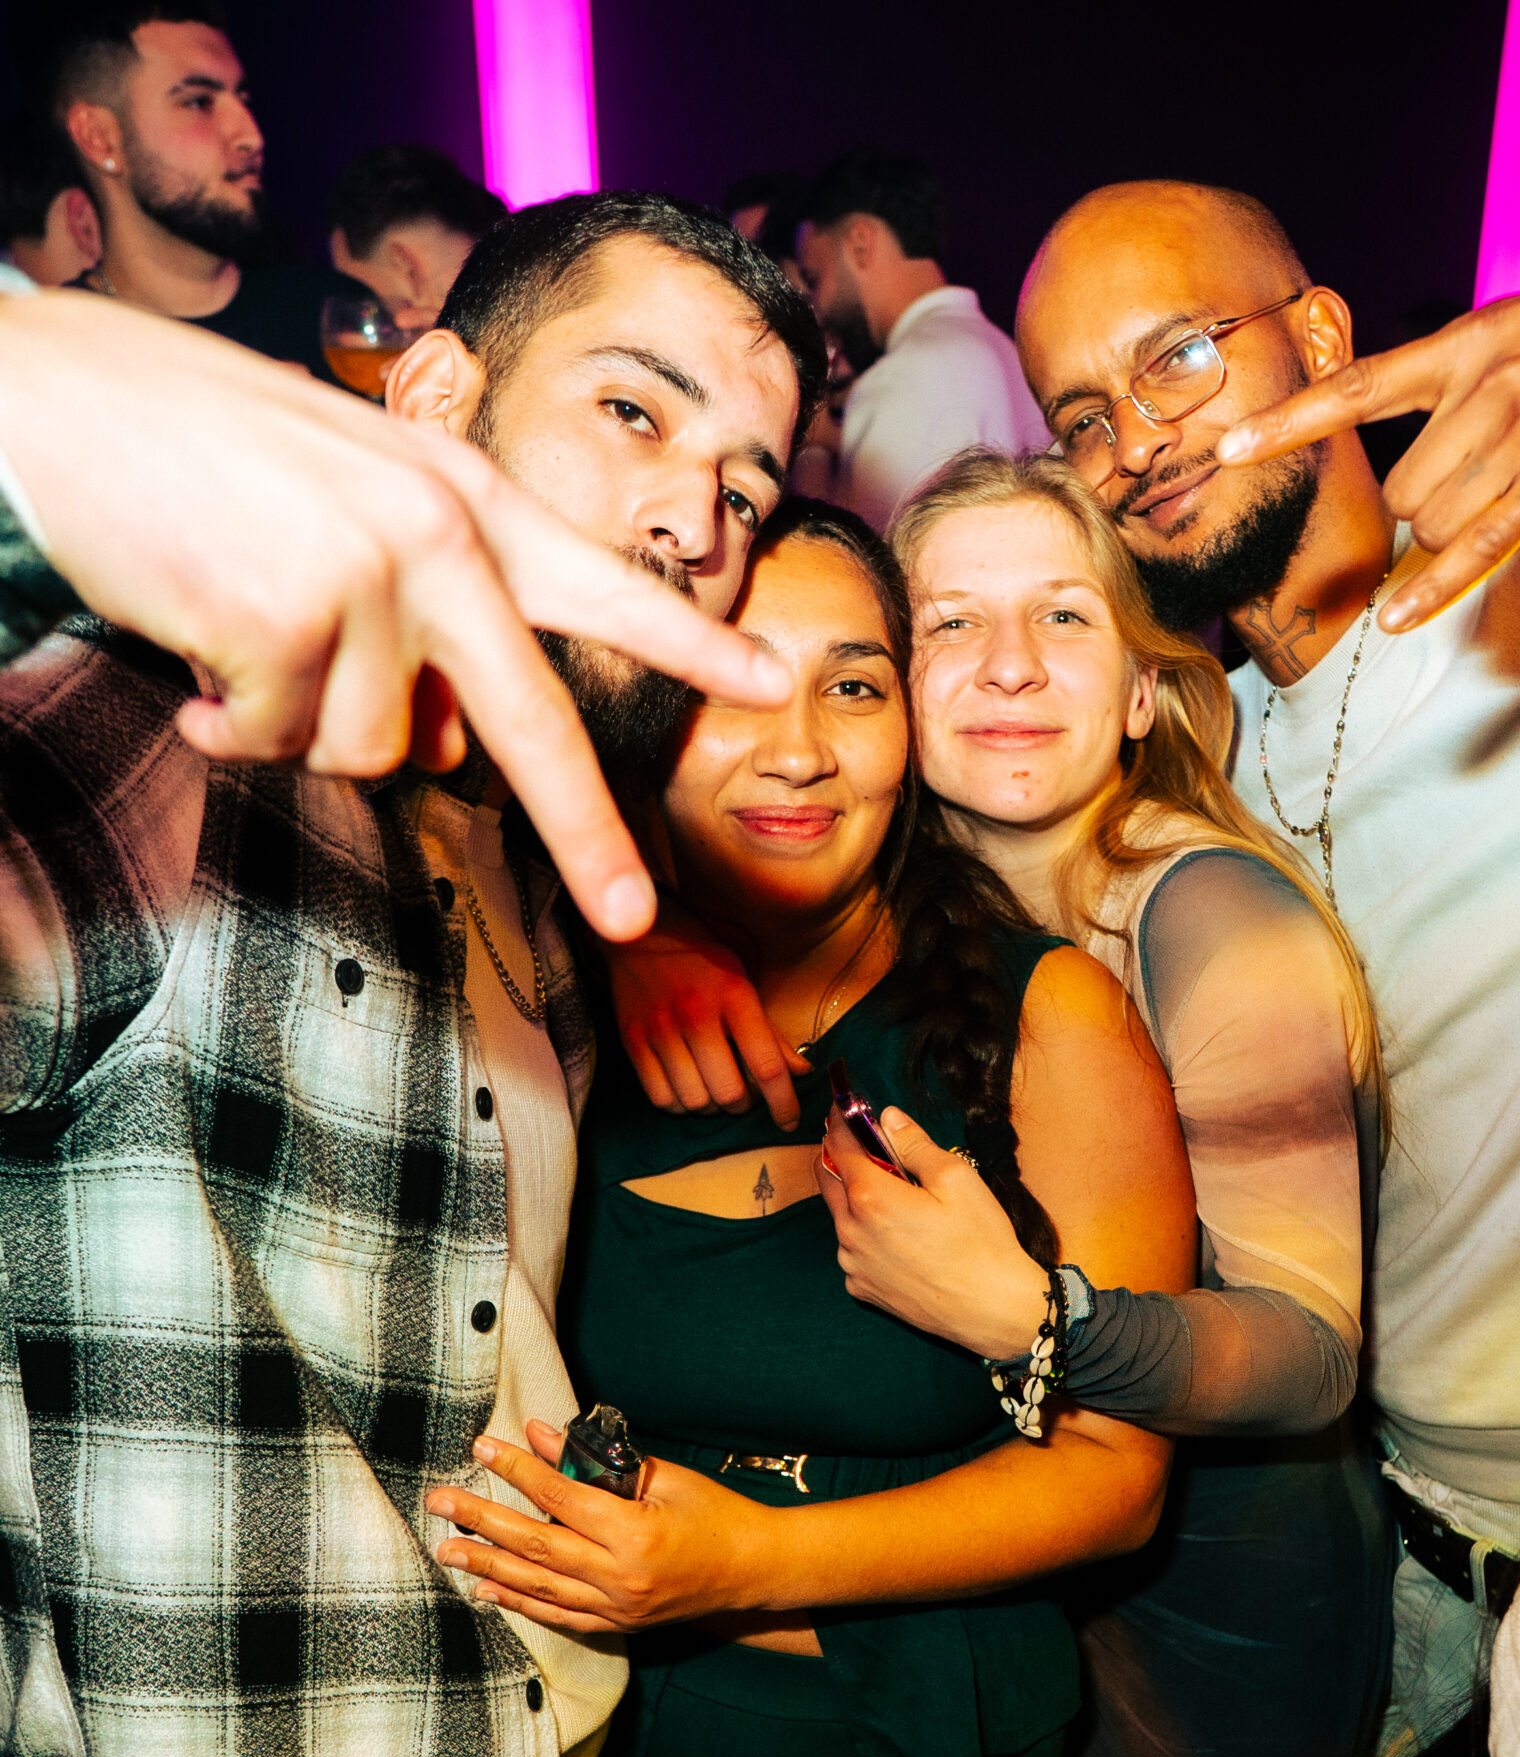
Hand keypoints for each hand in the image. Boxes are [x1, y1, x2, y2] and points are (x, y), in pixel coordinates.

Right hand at [0, 294, 790, 940]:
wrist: (57, 399)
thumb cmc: (193, 452)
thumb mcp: (340, 506)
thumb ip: (418, 616)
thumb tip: (446, 748)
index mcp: (460, 496)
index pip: (595, 578)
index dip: (684, 639)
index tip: (769, 678)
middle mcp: (436, 534)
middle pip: (532, 720)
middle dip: (583, 830)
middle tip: (630, 914)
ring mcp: (367, 576)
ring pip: (370, 750)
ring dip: (298, 726)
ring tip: (239, 634)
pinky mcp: (288, 619)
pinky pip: (277, 742)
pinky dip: (227, 722)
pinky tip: (193, 643)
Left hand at [424, 1422, 773, 1631]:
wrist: (756, 1570)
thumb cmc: (717, 1514)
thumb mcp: (664, 1477)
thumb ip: (599, 1462)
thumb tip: (541, 1435)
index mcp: (635, 1533)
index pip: (560, 1497)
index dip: (518, 1469)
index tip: (482, 1446)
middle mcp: (621, 1577)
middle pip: (535, 1545)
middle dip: (481, 1521)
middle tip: (440, 1503)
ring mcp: (618, 1608)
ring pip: (538, 1586)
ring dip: (486, 1567)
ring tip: (446, 1550)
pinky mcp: (619, 1625)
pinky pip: (558, 1616)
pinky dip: (520, 1603)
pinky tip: (486, 1591)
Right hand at [606, 895, 808, 1128]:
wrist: (638, 934)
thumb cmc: (700, 959)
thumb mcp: (743, 983)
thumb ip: (770, 1032)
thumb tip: (801, 1073)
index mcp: (734, 997)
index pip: (767, 1066)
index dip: (784, 1103)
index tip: (790, 1121)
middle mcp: (696, 1015)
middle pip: (729, 1093)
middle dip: (744, 1105)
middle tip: (745, 1095)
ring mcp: (660, 1030)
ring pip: (694, 1101)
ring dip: (711, 1107)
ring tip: (714, 1090)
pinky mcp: (632, 1041)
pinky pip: (660, 1097)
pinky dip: (679, 1104)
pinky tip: (687, 1088)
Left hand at [816, 1104, 1049, 1357]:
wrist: (994, 1310)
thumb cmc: (981, 1243)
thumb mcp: (956, 1179)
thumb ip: (914, 1144)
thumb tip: (887, 1119)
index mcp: (871, 1198)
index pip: (840, 1146)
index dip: (842, 1121)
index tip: (845, 1107)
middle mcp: (851, 1232)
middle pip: (827, 1178)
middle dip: (838, 1154)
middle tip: (861, 1141)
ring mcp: (853, 1264)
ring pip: (839, 1216)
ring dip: (853, 1197)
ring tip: (891, 1193)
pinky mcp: (862, 1288)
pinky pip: (852, 1250)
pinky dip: (864, 1234)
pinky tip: (897, 1236)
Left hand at [1214, 247, 1519, 633]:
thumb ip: (1466, 370)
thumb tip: (1421, 423)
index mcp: (1471, 338)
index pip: (1359, 387)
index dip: (1288, 423)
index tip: (1226, 450)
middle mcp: (1484, 387)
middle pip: (1401, 489)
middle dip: (1421, 508)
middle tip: (1479, 485)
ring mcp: (1519, 436)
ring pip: (1434, 522)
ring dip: (1451, 533)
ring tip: (1514, 490)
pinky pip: (1477, 550)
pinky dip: (1433, 591)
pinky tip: (1395, 620)